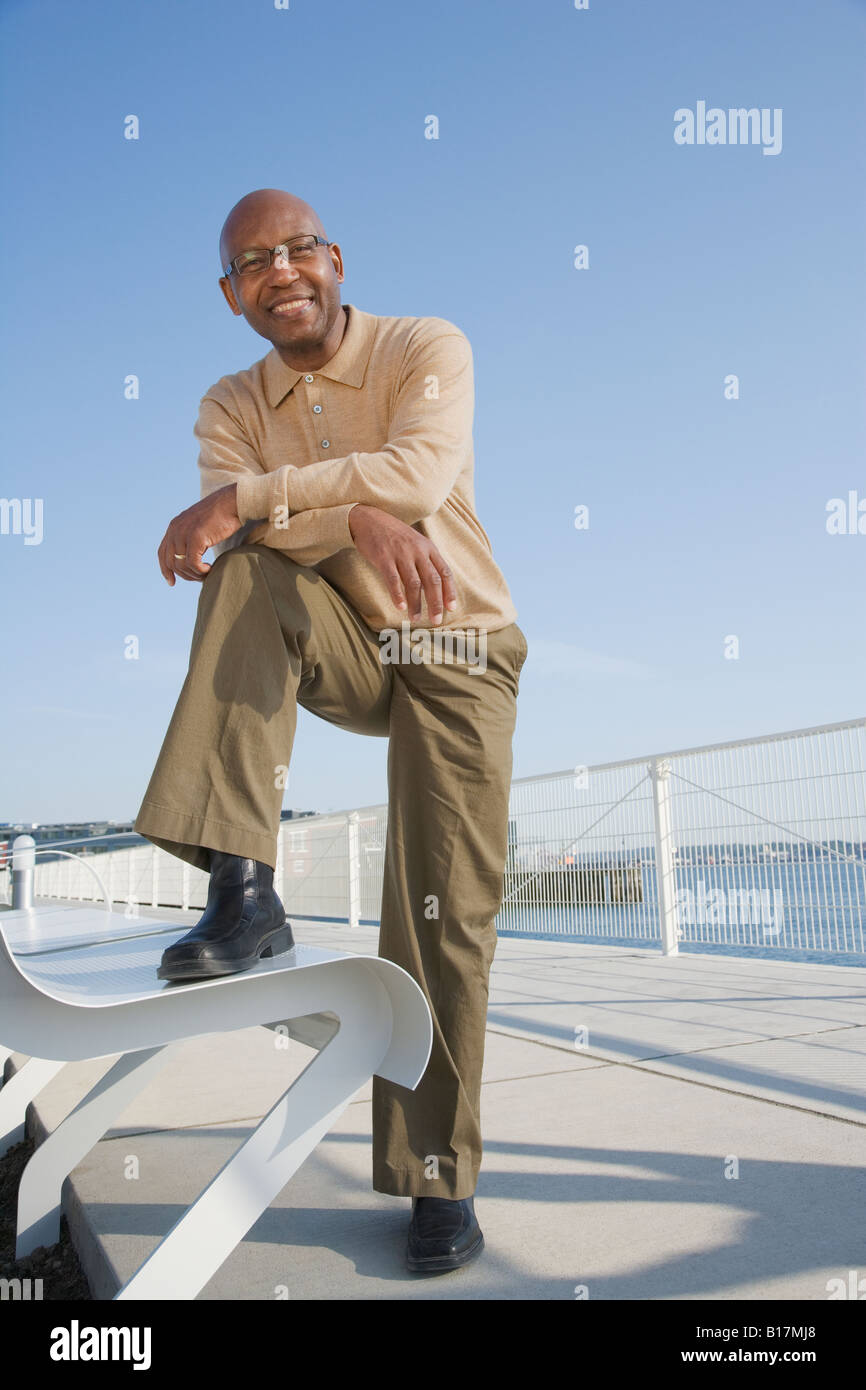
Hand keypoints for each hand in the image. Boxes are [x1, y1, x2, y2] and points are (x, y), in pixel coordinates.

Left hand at [158, 484, 240, 585]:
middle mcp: (175, 529)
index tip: (172, 582)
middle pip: (171, 562)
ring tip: (206, 573)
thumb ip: (191, 537)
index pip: (162, 553)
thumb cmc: (222, 515)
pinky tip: (210, 569)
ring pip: (181, 565)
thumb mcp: (200, 526)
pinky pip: (192, 563)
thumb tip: (191, 555)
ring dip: (194, 574)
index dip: (165, 569)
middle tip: (199, 578)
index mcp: (175, 526)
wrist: (232, 502)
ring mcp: (184, 533)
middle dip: (184, 575)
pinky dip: (200, 571)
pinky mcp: (196, 537)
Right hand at [348, 505, 457, 623]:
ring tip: (415, 618)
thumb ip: (426, 561)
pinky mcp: (383, 557)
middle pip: (432, 580)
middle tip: (436, 620)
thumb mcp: (415, 542)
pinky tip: (400, 606)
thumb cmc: (393, 534)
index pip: (444, 572)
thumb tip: (435, 586)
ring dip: (416, 603)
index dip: (449, 592)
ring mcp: (401, 554)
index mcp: (428, 548)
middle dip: (435, 603)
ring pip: (413, 583)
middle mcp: (417, 550)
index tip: (450, 608)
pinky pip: (393, 579)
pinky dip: (397, 594)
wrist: (368, 518)